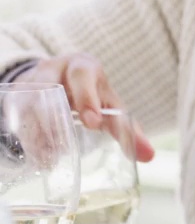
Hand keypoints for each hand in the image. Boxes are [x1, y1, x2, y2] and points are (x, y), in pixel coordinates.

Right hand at [15, 54, 154, 161]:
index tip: (92, 123)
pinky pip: (16, 113)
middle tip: (63, 144)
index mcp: (84, 66)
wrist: (59, 79)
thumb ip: (126, 129)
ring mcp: (32, 80)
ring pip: (30, 102)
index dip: (87, 98)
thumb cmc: (91, 94)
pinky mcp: (17, 94)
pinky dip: (27, 135)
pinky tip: (38, 154)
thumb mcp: (109, 105)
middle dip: (55, 112)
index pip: (84, 76)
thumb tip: (149, 156)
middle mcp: (55, 68)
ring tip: (52, 157)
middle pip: (50, 84)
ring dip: (40, 131)